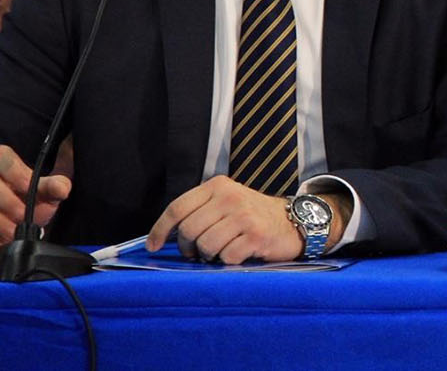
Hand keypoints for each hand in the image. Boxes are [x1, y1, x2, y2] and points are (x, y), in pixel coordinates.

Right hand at [0, 144, 71, 257]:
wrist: (8, 220)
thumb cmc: (27, 200)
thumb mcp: (43, 192)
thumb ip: (54, 187)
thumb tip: (62, 187)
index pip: (0, 155)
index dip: (13, 170)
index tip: (28, 187)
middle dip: (6, 200)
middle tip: (23, 217)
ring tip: (13, 234)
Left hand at [147, 176, 293, 263]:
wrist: (292, 221)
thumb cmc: (252, 216)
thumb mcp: (226, 202)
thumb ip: (200, 211)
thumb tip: (166, 237)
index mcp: (218, 186)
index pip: (178, 208)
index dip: (161, 229)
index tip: (153, 246)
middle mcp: (230, 197)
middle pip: (189, 230)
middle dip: (188, 248)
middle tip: (197, 253)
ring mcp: (244, 216)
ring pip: (206, 245)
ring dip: (209, 256)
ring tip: (220, 252)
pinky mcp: (256, 235)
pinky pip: (226, 256)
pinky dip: (228, 261)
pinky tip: (238, 253)